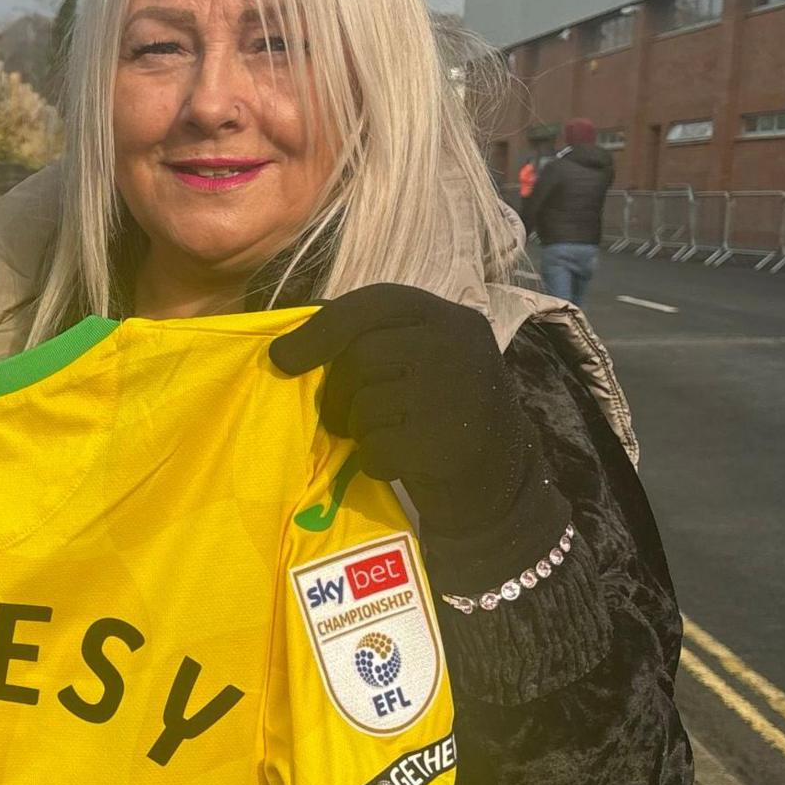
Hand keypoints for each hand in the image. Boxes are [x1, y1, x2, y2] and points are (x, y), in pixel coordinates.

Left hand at [268, 285, 568, 560]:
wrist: (502, 480)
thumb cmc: (442, 413)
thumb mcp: (420, 360)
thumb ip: (373, 339)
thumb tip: (290, 344)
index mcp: (450, 318)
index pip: (374, 303)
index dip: (321, 328)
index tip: (282, 357)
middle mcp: (458, 346)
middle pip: (361, 355)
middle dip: (338, 392)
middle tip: (343, 417)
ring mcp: (456, 394)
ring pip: (365, 403)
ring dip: (360, 428)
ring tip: (385, 435)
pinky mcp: (446, 443)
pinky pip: (376, 448)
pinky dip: (374, 461)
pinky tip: (400, 462)